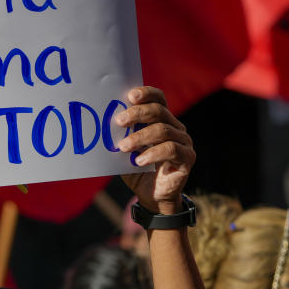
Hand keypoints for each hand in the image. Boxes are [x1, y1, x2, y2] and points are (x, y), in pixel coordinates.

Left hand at [116, 86, 194, 214]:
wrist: (151, 195)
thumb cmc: (136, 168)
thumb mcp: (125, 149)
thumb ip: (119, 135)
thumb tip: (101, 122)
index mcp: (161, 120)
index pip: (158, 99)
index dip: (146, 93)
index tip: (130, 95)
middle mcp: (175, 127)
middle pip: (159, 111)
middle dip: (138, 113)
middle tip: (119, 121)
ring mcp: (184, 141)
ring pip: (163, 130)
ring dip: (140, 137)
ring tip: (123, 146)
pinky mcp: (188, 158)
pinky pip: (171, 149)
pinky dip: (152, 153)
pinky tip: (138, 161)